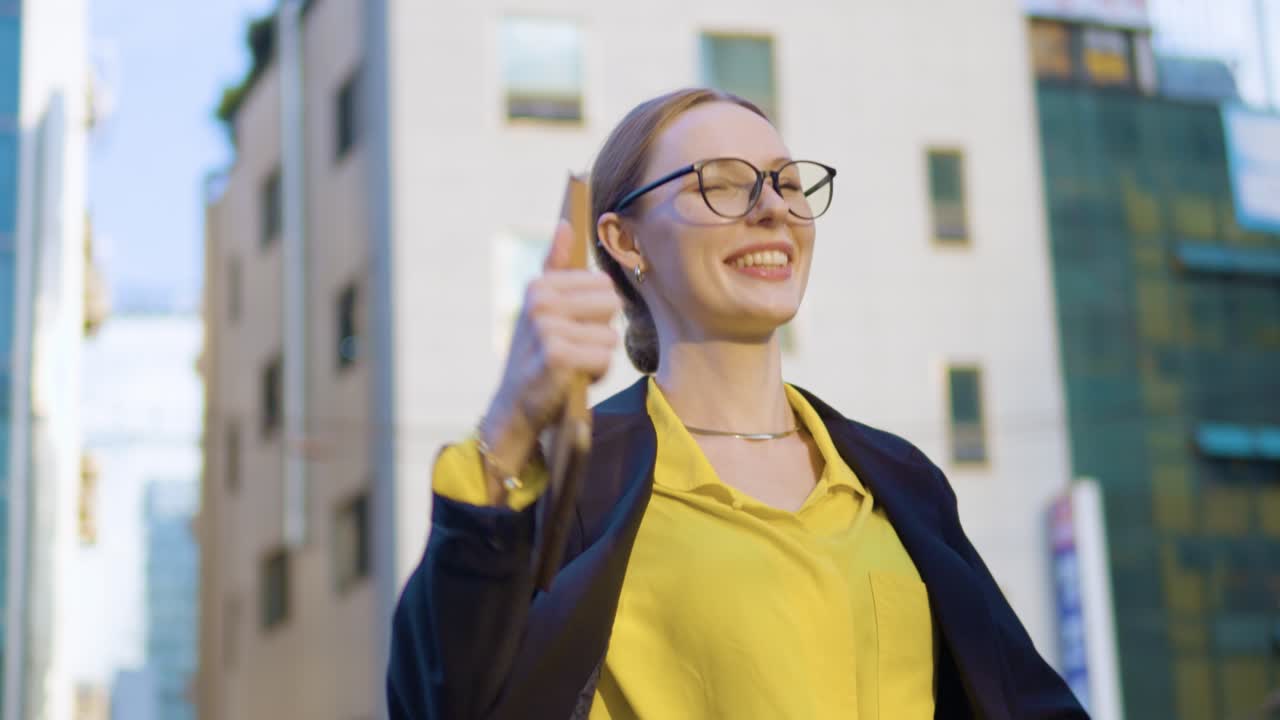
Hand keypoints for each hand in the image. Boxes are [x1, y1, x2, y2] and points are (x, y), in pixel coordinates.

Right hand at [480, 220, 621, 484]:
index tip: (571, 327)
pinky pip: (604, 358)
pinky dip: (595, 374)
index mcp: (540, 285)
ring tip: (571, 365)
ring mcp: (547, 328)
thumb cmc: (536, 355)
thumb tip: (566, 223)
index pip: (603, 285)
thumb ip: (554, 266)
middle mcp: (540, 302)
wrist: (515, 406)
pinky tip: (571, 379)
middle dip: (600, 332)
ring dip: (597, 357)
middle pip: (611, 304)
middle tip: (573, 349)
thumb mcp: (541, 308)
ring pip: (610, 336)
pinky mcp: (557, 356)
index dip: (596, 313)